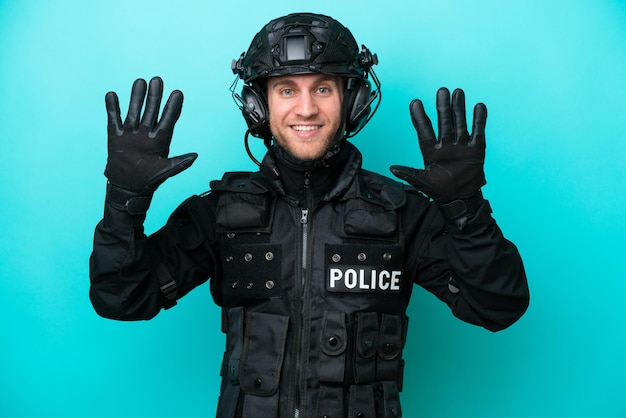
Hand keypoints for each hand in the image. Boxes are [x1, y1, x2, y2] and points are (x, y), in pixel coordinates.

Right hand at [104, 76, 196, 193]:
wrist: (127, 188)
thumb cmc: (149, 181)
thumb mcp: (165, 172)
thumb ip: (179, 164)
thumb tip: (195, 156)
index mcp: (161, 140)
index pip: (168, 119)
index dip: (173, 107)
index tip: (178, 93)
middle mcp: (147, 133)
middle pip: (152, 110)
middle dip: (155, 96)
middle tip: (158, 80)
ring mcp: (131, 133)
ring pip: (134, 110)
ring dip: (136, 97)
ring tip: (140, 82)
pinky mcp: (115, 136)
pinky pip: (114, 119)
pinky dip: (112, 107)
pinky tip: (112, 95)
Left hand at [390, 87, 486, 202]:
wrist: (460, 199)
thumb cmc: (439, 191)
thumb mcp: (422, 182)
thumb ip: (409, 173)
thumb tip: (392, 168)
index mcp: (430, 151)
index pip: (424, 130)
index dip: (419, 117)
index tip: (415, 103)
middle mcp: (445, 144)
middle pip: (443, 121)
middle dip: (442, 106)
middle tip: (441, 91)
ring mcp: (461, 145)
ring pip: (460, 122)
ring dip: (459, 108)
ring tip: (458, 92)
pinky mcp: (476, 149)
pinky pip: (478, 131)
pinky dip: (479, 119)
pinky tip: (478, 106)